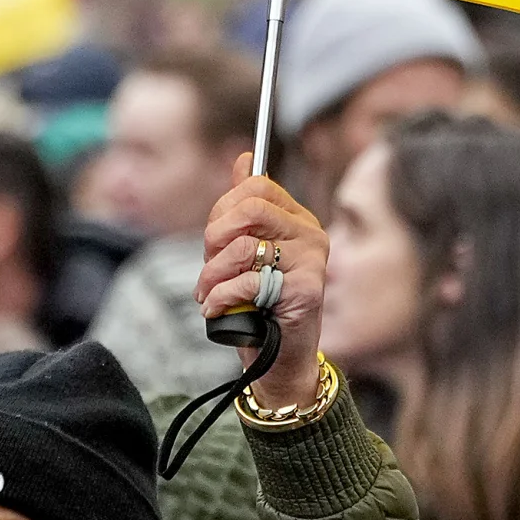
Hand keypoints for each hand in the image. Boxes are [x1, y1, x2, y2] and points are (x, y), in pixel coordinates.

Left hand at [198, 175, 329, 391]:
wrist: (278, 360)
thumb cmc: (259, 306)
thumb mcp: (247, 252)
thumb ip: (245, 208)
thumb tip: (244, 159)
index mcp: (297, 219)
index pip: (256, 187)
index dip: (223, 209)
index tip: (214, 240)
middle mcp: (311, 234)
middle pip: (250, 208)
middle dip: (215, 238)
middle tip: (209, 265)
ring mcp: (312, 261)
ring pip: (244, 248)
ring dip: (211, 275)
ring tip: (207, 293)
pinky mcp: (307, 290)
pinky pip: (248, 281)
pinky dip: (220, 297)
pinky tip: (216, 309)